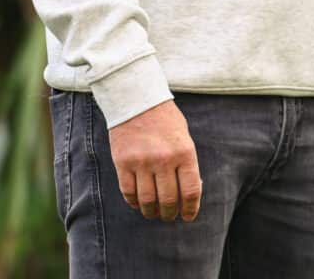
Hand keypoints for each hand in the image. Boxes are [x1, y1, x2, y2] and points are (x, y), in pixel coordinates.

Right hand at [108, 99, 202, 222]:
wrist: (137, 98)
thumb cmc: (165, 119)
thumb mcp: (183, 136)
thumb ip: (186, 163)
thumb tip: (188, 193)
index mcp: (184, 152)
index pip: (191, 191)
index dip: (190, 209)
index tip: (187, 216)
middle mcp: (164, 159)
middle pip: (168, 200)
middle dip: (169, 213)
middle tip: (168, 215)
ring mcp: (142, 161)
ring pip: (148, 201)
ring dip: (151, 212)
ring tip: (153, 212)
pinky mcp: (123, 162)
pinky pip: (128, 192)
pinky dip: (134, 202)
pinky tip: (138, 202)